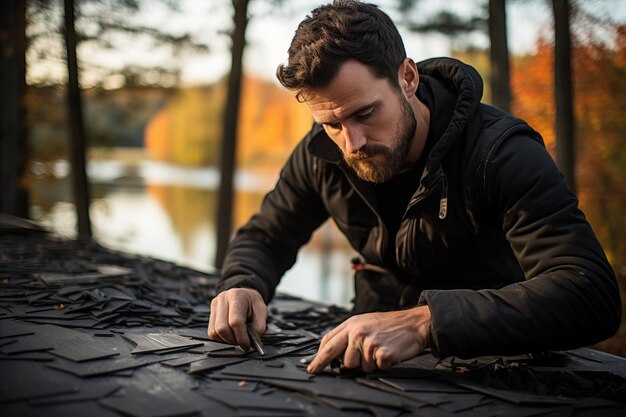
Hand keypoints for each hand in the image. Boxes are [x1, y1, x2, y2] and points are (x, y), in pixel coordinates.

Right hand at [207, 288, 267, 350]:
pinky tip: (230, 334)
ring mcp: (215, 305)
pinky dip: (221, 338)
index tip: (247, 345)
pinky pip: (211, 332)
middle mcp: (222, 299)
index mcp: (237, 296)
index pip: (235, 321)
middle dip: (233, 340)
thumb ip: (259, 326)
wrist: (245, 295)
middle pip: (222, 328)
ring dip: (226, 340)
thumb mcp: (262, 311)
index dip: (241, 337)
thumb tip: (252, 340)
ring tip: (237, 337)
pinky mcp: (211, 313)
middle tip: (242, 342)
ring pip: (214, 332)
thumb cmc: (253, 304)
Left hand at [307, 305, 430, 372]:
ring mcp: (369, 342)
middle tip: (365, 357)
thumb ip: (348, 336)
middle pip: (344, 360)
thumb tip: (334, 356)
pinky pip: (377, 368)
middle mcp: (357, 332)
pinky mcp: (381, 353)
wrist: (414, 323)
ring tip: (381, 349)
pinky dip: (383, 364)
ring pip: (361, 367)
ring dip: (371, 363)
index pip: (328, 343)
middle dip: (351, 364)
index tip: (312, 368)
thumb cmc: (390, 325)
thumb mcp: (365, 323)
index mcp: (351, 324)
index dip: (319, 358)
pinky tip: (390, 351)